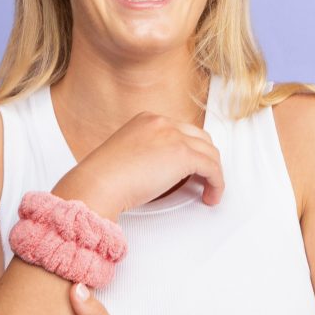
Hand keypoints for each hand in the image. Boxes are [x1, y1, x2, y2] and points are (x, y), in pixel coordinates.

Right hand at [54, 100, 224, 216]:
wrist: (97, 184)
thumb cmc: (103, 178)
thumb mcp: (125, 155)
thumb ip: (146, 154)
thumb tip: (160, 170)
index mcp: (147, 119)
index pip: (181, 130)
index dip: (190, 150)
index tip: (192, 167)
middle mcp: (162, 123)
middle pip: (200, 138)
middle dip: (205, 158)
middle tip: (204, 178)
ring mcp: (174, 136)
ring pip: (210, 152)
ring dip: (213, 172)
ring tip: (209, 190)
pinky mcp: (183, 155)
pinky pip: (212, 168)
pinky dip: (217, 183)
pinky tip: (211, 195)